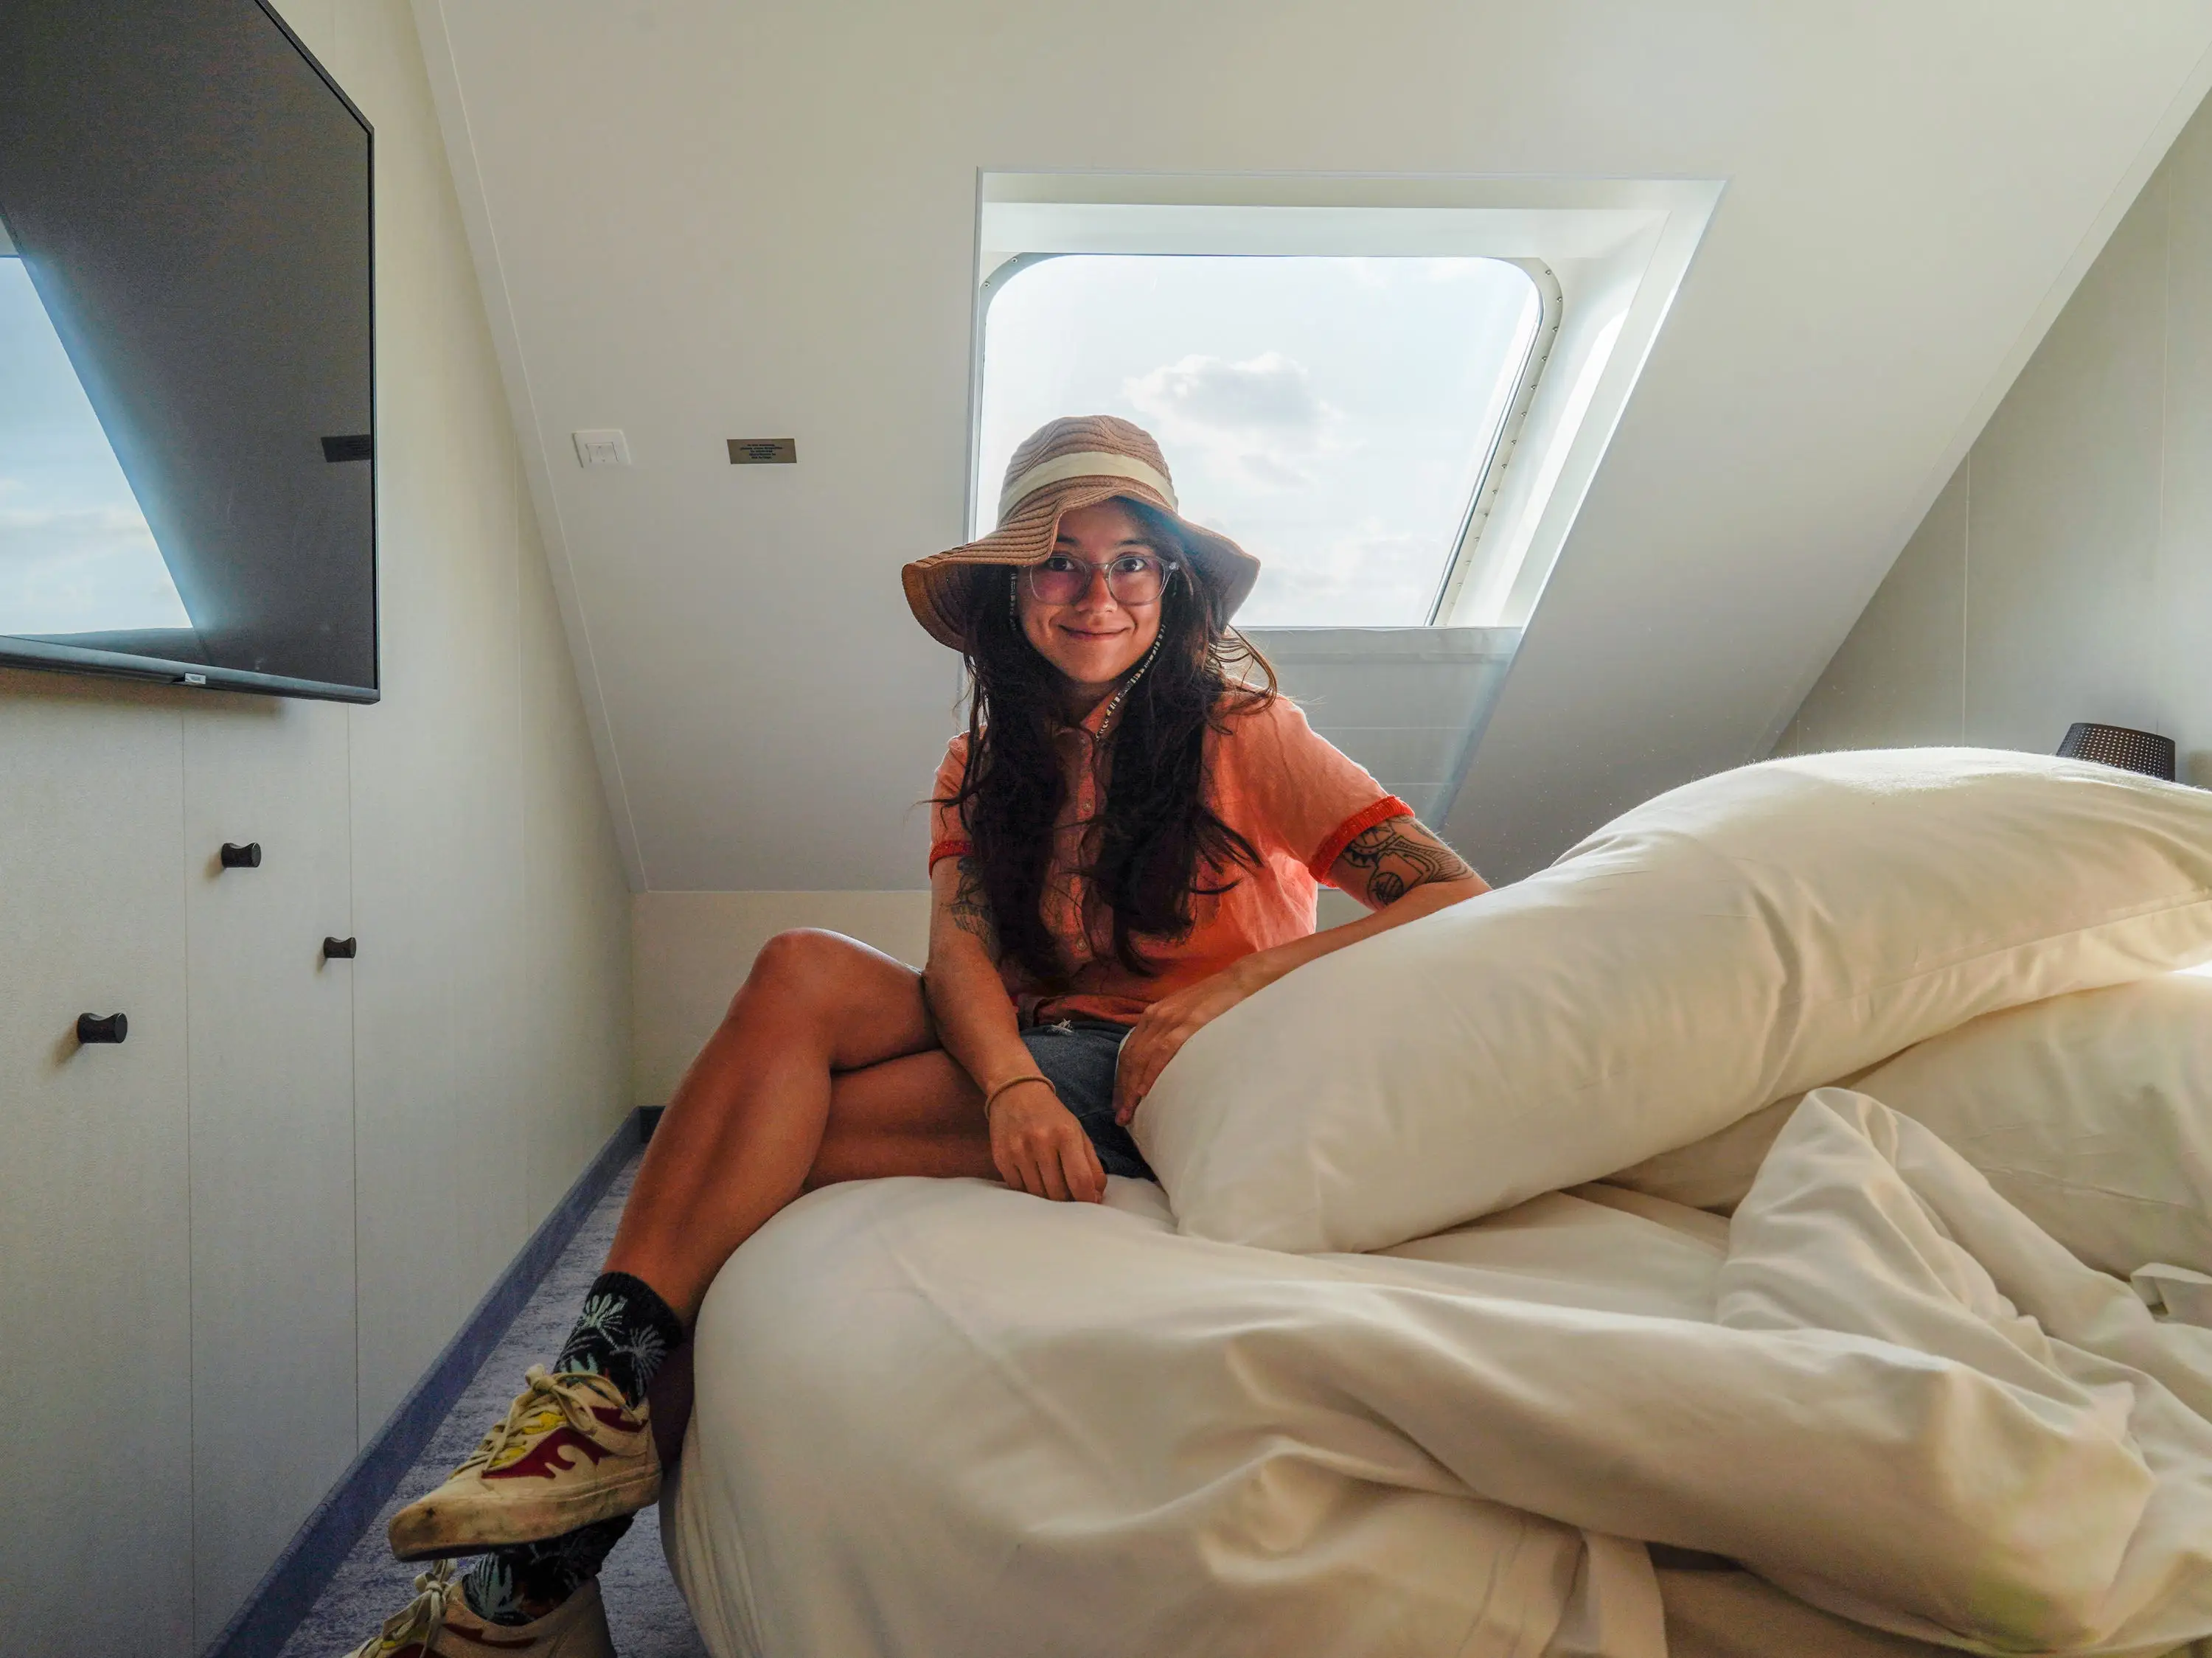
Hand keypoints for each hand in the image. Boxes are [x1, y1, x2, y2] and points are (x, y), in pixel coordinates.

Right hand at [988, 1079, 1105, 1203]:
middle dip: (1068, 1201)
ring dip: (1048, 1199)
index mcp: (1066, 1135)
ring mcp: (1018, 1151)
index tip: (1091, 1205)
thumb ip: (1091, 1165)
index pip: (1080, 1180)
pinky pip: (1019, 1189)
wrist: (1016, 1093)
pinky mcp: (1001, 1158)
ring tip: (1053, 1188)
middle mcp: (1041, 1142)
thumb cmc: (1052, 1116)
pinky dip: (1029, 1191)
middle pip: (1058, 1193)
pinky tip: (1034, 1180)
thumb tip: (1096, 1197)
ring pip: (1038, 1194)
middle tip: (1071, 1197)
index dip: (1088, 1199)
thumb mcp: (1078, 1133)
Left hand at [1113, 964, 1260, 1125]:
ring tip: (1129, 1113)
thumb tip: (1162, 1059)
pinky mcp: (1187, 1024)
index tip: (1119, 1100)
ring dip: (1132, 1088)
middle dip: (1122, 1089)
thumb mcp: (1184, 1014)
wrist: (1239, 981)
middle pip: (1130, 1059)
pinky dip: (1151, 1073)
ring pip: (1142, 1059)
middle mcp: (1155, 1017)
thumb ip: (1170, 1031)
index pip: (1129, 1051)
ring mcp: (1170, 1020)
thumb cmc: (1215, 1000)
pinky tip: (1145, 1092)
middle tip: (1120, 1116)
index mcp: (1153, 1015)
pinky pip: (1163, 1053)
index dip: (1121, 1078)